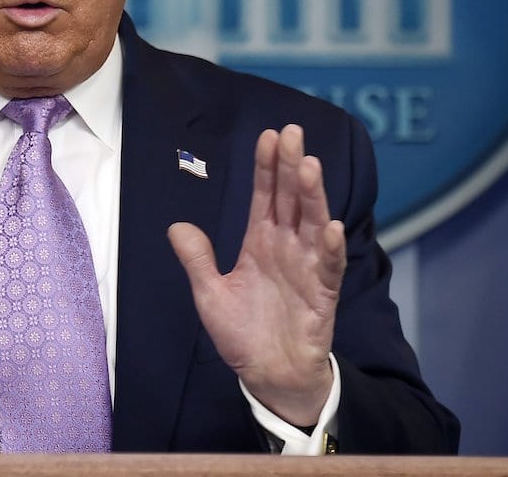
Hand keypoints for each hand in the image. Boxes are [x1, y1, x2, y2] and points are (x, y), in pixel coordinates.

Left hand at [168, 124, 345, 426]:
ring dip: (312, 196)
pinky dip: (330, 247)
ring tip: (309, 166)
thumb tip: (176, 226)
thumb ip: (197, 260)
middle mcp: (286, 247)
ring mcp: (307, 268)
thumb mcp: (210, 295)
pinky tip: (329, 226)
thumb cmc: (243, 334)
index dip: (266, 167)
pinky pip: (328, 268)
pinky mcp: (322, 296)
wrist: (268, 376)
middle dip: (291, 166)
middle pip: (290, 200)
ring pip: (312, 224)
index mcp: (259, 242)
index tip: (268, 136)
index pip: (265, 197)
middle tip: (292, 132)